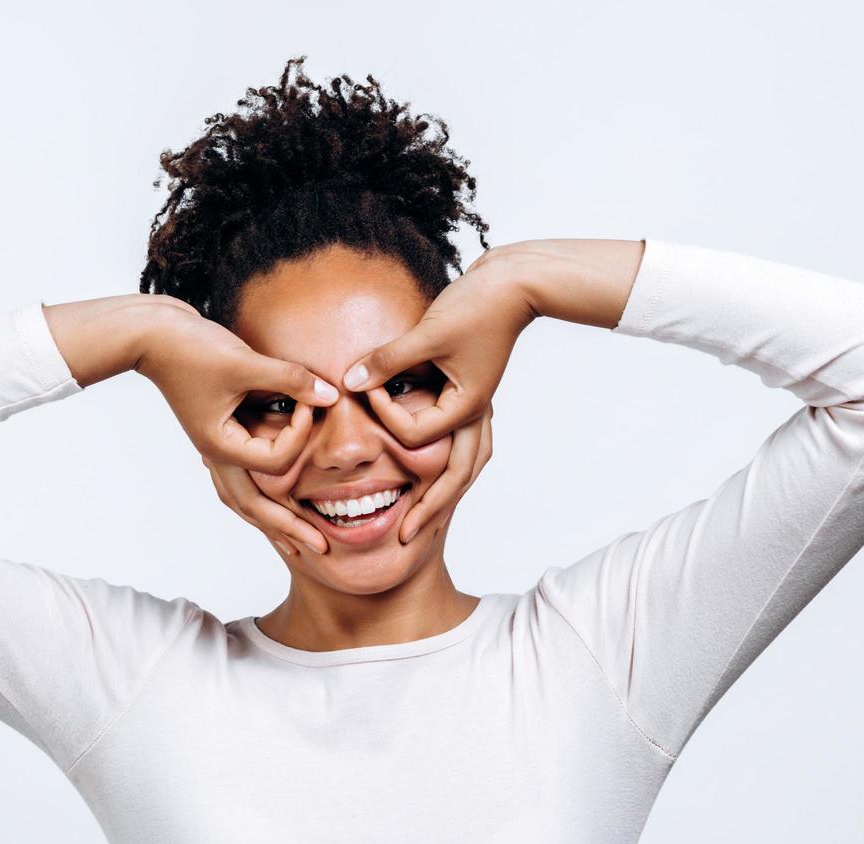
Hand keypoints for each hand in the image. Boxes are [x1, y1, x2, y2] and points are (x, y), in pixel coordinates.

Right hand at [130, 299, 336, 555]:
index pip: (277, 459)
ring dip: (270, 522)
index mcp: (222, 446)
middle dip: (290, 529)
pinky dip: (256, 494)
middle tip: (323, 549)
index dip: (302, 431)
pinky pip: (237, 477)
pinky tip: (268, 502)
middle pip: (256, 508)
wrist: (152, 334)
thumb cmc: (192, 349)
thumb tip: (330, 396)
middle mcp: (217, 455)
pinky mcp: (216, 433)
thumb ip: (290, 380)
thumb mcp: (245, 363)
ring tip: (294, 544)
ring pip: (242, 499)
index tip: (310, 399)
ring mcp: (214, 448)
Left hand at [340, 246, 533, 540]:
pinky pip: (463, 445)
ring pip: (466, 467)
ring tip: (423, 520)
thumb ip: (387, 360)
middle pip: (454, 479)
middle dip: (430, 510)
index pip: (418, 437)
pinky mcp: (474, 397)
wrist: (514, 284)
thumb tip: (349, 381)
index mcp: (467, 407)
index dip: (386, 417)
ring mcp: (479, 409)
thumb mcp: (428, 333)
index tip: (367, 388)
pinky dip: (449, 466)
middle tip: (404, 538)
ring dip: (444, 495)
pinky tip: (432, 476)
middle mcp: (477, 416)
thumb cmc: (476, 305)